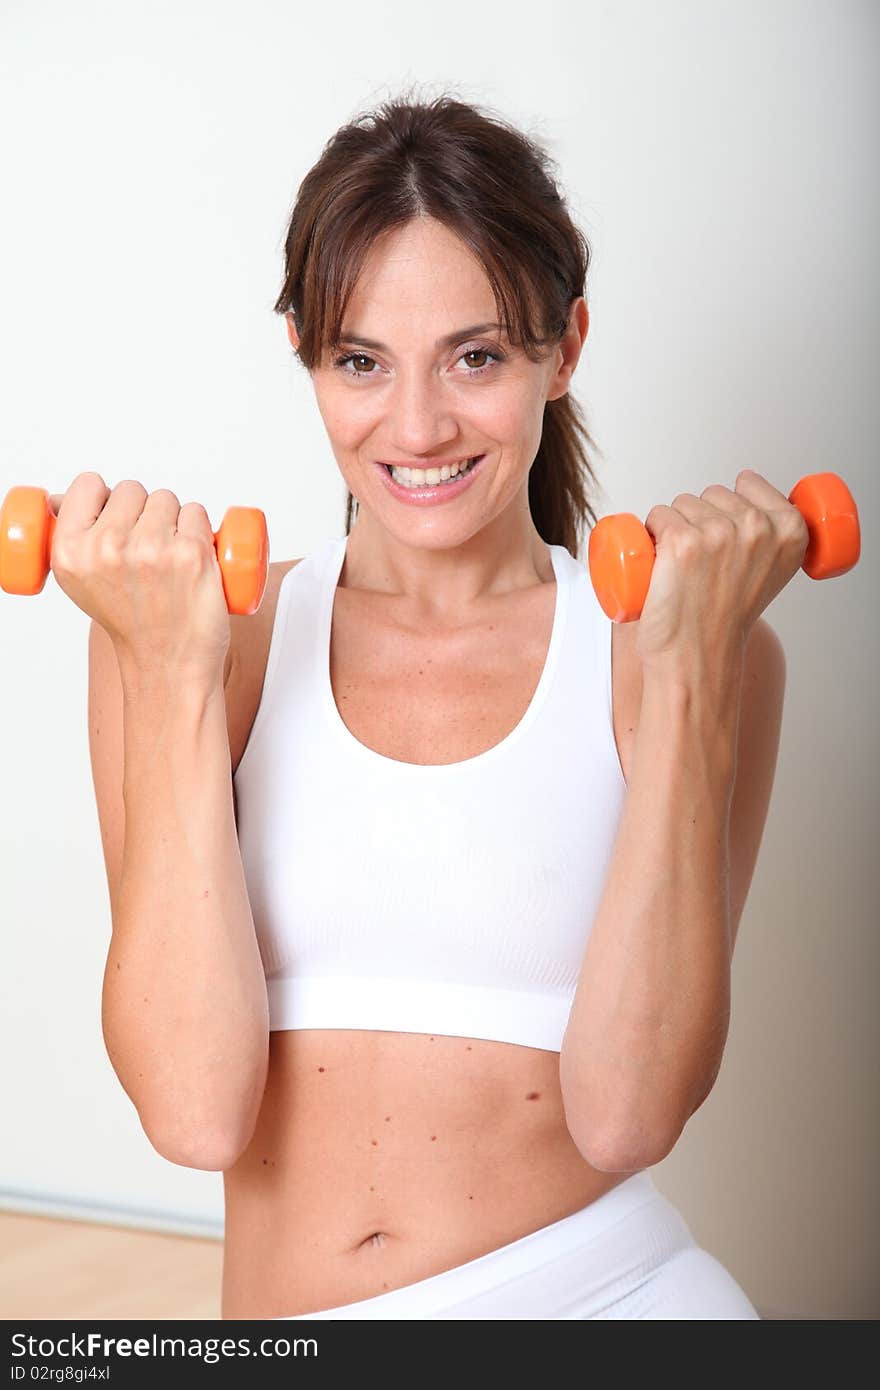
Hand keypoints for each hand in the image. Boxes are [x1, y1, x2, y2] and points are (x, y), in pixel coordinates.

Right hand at [48, 472, 231, 679]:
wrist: (167, 662)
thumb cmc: (130, 619)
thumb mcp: (81, 580)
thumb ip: (70, 535)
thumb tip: (57, 498)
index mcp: (70, 550)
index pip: (89, 484)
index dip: (107, 500)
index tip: (118, 524)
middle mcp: (107, 548)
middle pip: (132, 489)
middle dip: (143, 514)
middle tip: (146, 555)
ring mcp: (152, 548)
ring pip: (167, 499)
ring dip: (173, 522)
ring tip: (168, 561)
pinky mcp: (192, 553)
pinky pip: (197, 513)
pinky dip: (200, 531)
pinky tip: (191, 560)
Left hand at [635, 468, 809, 677]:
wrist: (696, 657)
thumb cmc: (724, 619)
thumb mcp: (770, 570)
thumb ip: (770, 533)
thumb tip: (750, 491)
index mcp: (790, 530)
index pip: (748, 482)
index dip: (729, 507)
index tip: (728, 542)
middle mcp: (758, 528)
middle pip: (711, 492)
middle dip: (701, 519)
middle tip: (705, 567)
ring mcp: (719, 533)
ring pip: (681, 503)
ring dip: (673, 528)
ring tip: (685, 570)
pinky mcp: (681, 542)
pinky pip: (656, 516)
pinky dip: (650, 535)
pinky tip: (662, 565)